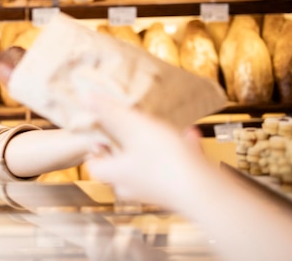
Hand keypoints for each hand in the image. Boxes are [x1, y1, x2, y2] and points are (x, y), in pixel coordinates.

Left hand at [80, 87, 207, 206]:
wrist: (205, 192)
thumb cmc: (165, 159)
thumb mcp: (135, 127)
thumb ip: (111, 112)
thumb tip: (86, 98)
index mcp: (116, 174)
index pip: (94, 166)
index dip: (94, 150)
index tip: (99, 135)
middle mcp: (132, 187)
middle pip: (120, 168)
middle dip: (126, 147)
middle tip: (131, 130)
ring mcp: (156, 193)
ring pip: (150, 167)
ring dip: (155, 147)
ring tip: (165, 129)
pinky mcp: (179, 194)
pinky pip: (174, 169)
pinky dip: (179, 152)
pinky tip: (191, 136)